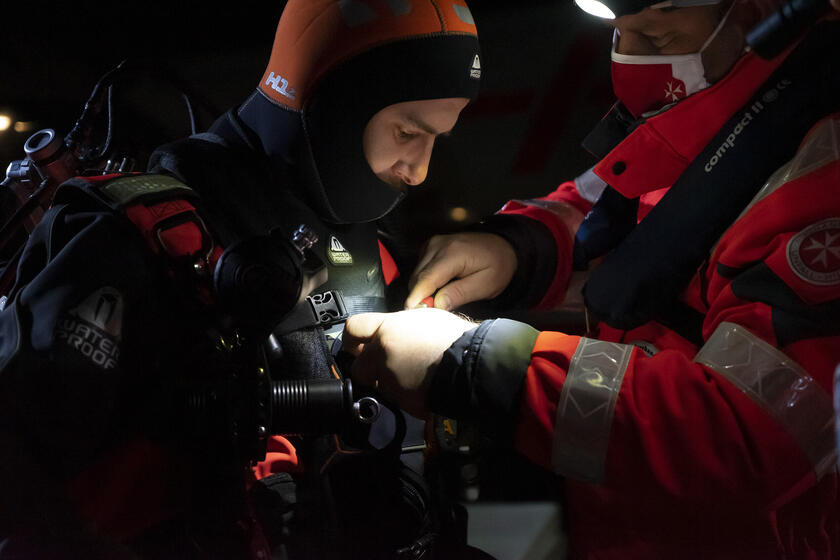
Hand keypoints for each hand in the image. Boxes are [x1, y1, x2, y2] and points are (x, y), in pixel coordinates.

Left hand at [341, 309, 476, 417]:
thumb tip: (392, 332)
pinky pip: (397, 399)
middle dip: (368, 369)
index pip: (354, 328)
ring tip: (416, 376)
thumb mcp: (426, 319)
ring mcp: (390, 380)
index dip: (352, 339)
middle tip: (384, 367)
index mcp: (388, 329)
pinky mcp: (401, 402)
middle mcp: (382, 354)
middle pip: (358, 366)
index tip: (356, 345)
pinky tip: (423, 387)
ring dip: (391, 383)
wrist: (472, 365)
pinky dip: (406, 396)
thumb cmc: (455, 339)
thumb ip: (400, 326)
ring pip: (379, 385)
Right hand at [405, 233, 516, 310]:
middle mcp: (438, 245)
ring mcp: (433, 243)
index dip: (416, 297)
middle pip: (417, 277)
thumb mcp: (486, 285)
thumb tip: (436, 304)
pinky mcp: (431, 246)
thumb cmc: (498, 266)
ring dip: (423, 288)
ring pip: (417, 273)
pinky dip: (426, 280)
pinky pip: (420, 267)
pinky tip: (441, 285)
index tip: (411, 314)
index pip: (426, 279)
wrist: (502, 245)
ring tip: (441, 298)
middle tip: (434, 312)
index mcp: (452, 253)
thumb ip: (460, 293)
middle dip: (421, 297)